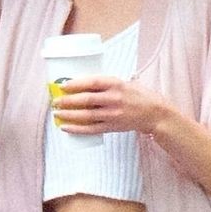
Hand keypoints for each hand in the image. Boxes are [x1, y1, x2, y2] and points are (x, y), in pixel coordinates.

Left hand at [49, 75, 172, 136]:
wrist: (155, 114)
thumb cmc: (139, 96)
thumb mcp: (125, 82)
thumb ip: (107, 83)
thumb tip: (82, 82)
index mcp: (117, 84)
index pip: (93, 82)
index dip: (76, 84)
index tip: (63, 85)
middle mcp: (114, 99)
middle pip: (86, 100)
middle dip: (68, 101)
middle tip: (56, 101)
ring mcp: (113, 114)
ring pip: (86, 115)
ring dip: (69, 115)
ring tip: (57, 114)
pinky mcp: (112, 127)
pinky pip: (91, 129)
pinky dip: (77, 129)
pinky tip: (66, 128)